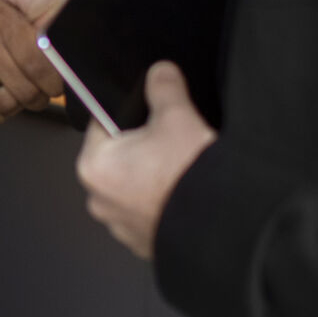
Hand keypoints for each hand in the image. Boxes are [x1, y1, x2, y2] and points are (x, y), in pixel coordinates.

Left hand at [75, 62, 215, 258]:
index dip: (128, 114)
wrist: (224, 225)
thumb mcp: (177, 117)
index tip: (147, 114)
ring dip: (153, 177)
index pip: (102, 125)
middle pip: (119, 156)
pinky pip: (148, 213)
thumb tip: (160, 73)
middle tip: (171, 142)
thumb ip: (164, 88)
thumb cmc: (191, 177)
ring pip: (134, 186)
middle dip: (143, 147)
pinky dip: (163, 203)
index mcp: (93, 166)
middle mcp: (99, 200)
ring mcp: (120, 226)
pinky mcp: (143, 243)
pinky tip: (185, 193)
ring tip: (181, 169)